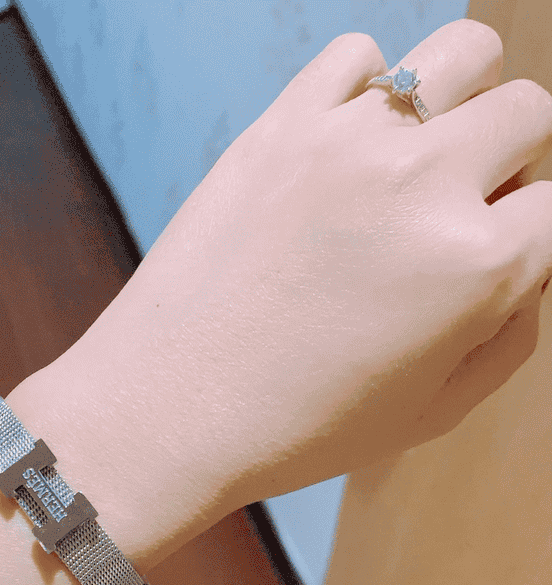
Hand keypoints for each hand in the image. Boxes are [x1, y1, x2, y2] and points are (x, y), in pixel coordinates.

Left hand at [53, 18, 551, 509]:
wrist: (168, 409)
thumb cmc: (295, 429)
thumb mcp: (431, 413)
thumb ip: (509, 333)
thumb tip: (528, 260)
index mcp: (478, 265)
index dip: (529, 237)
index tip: (487, 258)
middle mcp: (422, 185)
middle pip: (527, 115)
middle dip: (507, 164)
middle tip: (453, 211)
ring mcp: (346, 143)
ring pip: (461, 56)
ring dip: (460, 101)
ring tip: (413, 159)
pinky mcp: (278, 127)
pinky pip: (355, 56)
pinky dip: (366, 90)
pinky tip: (341, 148)